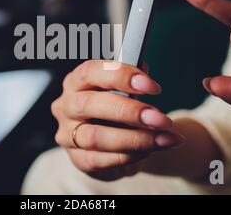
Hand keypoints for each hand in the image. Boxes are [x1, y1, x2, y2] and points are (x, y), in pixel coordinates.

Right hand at [52, 60, 183, 180]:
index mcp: (75, 81)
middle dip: (130, 112)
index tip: (152, 87)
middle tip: (161, 119)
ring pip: (95, 136)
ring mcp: (67, 134)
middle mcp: (66, 105)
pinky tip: (149, 151)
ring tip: (164, 139)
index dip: (121, 76)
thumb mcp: (120, 91)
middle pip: (90, 104)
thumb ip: (130, 80)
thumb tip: (144, 70)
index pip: (91, 71)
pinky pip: (100, 160)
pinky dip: (128, 156)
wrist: (107, 145)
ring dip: (134, 139)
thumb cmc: (114, 110)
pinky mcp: (77, 159)